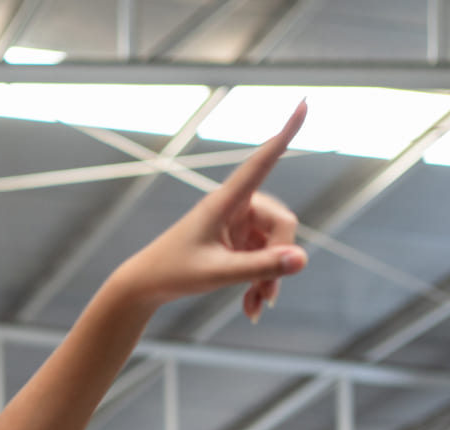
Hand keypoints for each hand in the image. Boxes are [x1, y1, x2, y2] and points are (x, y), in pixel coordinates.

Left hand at [113, 101, 308, 317]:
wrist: (145, 286)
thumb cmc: (173, 272)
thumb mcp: (218, 274)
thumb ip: (260, 268)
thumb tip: (302, 260)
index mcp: (225, 201)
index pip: (263, 161)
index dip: (286, 132)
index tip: (305, 102)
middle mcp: (236, 206)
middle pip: (283, 223)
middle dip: (281, 259)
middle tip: (268, 294)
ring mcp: (238, 224)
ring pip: (277, 246)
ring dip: (270, 277)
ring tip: (257, 306)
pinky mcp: (237, 242)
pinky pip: (265, 259)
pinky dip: (261, 282)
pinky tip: (251, 308)